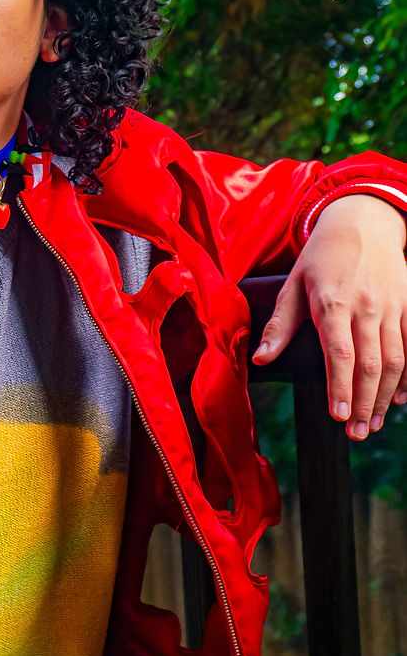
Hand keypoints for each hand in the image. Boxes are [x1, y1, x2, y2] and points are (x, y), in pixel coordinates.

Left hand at [252, 195, 406, 439]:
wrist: (364, 221)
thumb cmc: (321, 255)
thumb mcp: (293, 284)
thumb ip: (279, 325)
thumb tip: (261, 359)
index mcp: (332, 303)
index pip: (339, 354)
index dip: (340, 387)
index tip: (338, 416)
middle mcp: (366, 307)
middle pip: (370, 364)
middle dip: (365, 403)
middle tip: (357, 433)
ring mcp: (390, 306)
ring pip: (395, 359)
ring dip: (386, 396)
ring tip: (375, 424)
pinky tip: (400, 397)